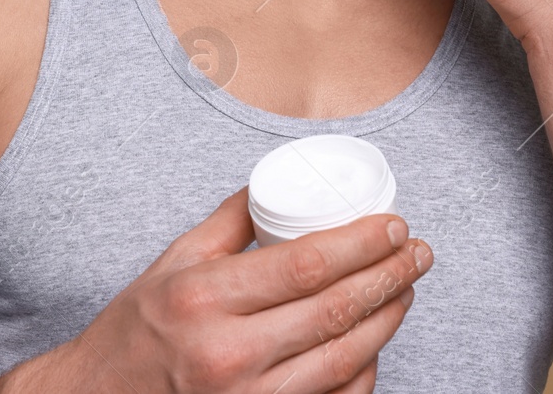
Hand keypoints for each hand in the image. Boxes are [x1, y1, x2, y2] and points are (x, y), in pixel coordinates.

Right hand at [11, 186, 431, 393]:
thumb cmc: (136, 330)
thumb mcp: (171, 264)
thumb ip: (227, 223)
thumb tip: (276, 181)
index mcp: (204, 299)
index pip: (304, 266)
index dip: (360, 243)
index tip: (392, 224)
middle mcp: (229, 353)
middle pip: (334, 311)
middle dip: (389, 277)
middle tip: (417, 251)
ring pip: (345, 360)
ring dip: (387, 321)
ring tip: (405, 288)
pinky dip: (364, 370)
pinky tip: (375, 342)